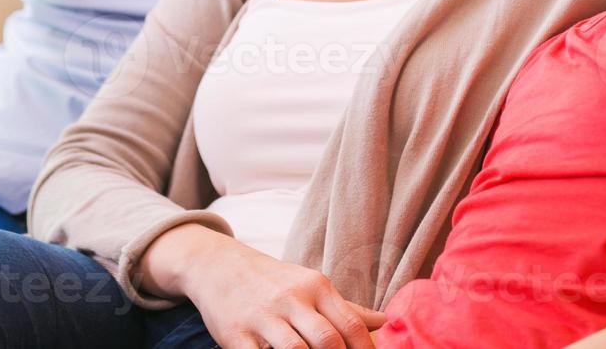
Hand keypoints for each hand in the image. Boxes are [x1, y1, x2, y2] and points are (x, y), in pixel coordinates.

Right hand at [183, 233, 385, 348]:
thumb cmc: (273, 281)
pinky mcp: (235, 334)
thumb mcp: (311, 285)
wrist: (218, 265)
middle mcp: (290, 299)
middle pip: (327, 340)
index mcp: (315, 286)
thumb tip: (386, 321)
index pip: (351, 326)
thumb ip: (347, 308)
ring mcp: (261, 317)